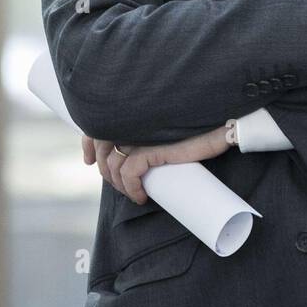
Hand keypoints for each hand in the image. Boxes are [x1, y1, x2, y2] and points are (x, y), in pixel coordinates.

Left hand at [80, 126, 228, 203]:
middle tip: (119, 185)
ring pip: (113, 165)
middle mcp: (130, 119)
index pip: (96, 125)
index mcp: (129, 110)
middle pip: (101, 149)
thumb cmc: (192, 125)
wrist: (217, 124)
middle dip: (105, 171)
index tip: (89, 161)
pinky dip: (132, 189)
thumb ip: (143, 128)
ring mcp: (138, 133)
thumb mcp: (160, 126)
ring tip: (133, 192)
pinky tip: (141, 196)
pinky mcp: (150, 148)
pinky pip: (129, 173)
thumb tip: (130, 147)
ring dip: (119, 185)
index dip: (89, 146)